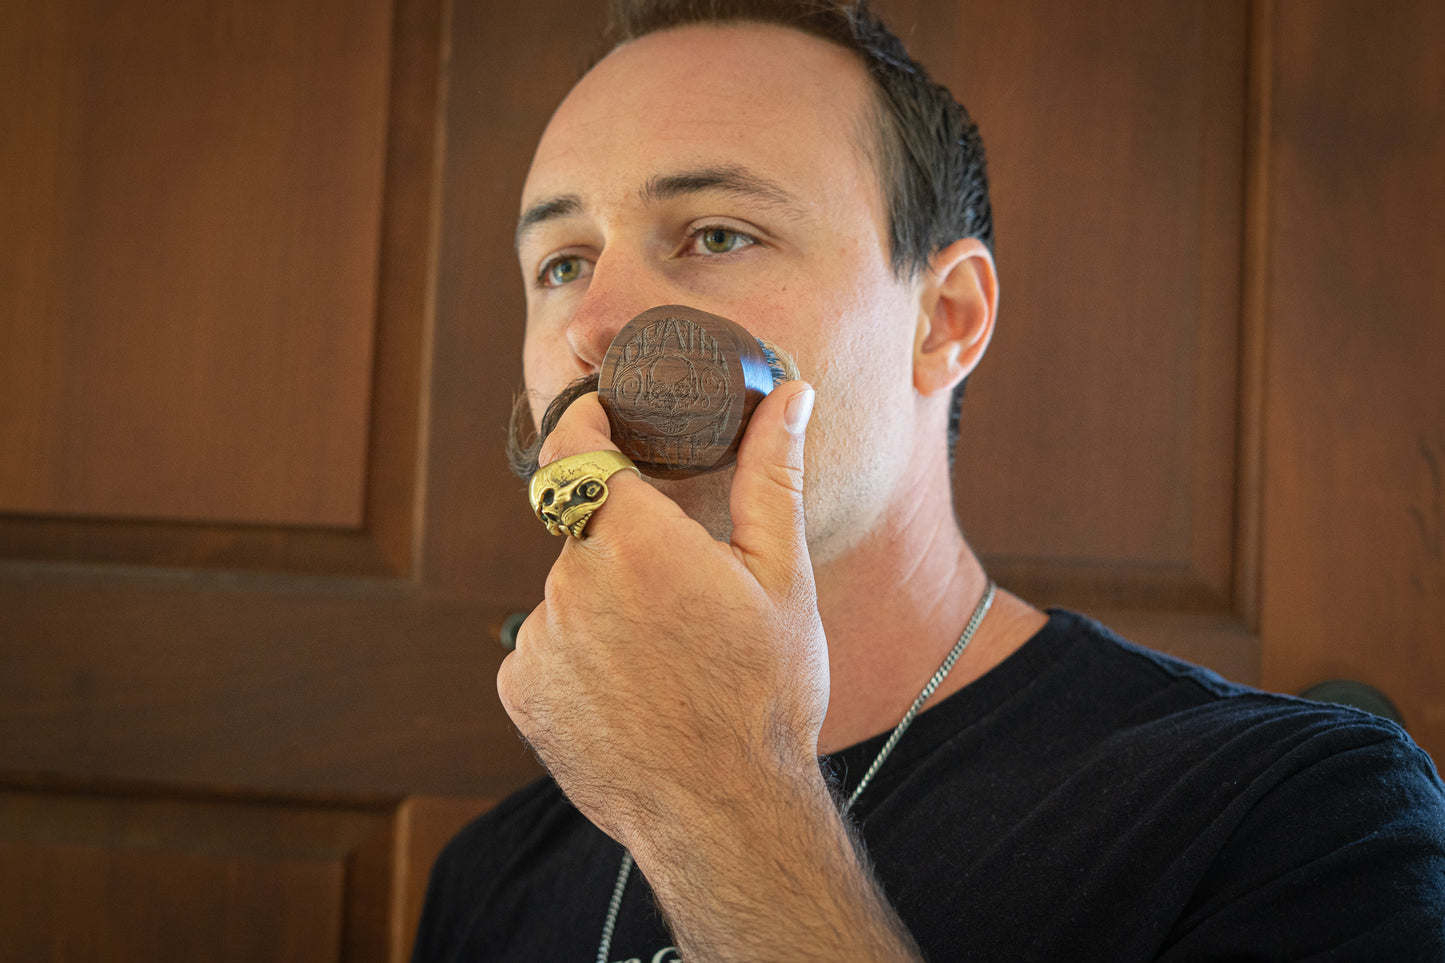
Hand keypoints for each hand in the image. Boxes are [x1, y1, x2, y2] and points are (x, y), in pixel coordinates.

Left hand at [497, 381, 825, 845]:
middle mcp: (572, 581)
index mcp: (637, 539)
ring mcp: (538, 639)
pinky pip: (544, 645)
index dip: (585, 420)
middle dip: (626, 542)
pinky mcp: (521, 689)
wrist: (724, 813)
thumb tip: (790, 397)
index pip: (577, 443)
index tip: (600, 415)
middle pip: (586, 528)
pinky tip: (630, 691)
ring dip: (604, 603)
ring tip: (664, 657)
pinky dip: (578, 654)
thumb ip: (771, 476)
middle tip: (683, 591)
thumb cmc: (764, 695)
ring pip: (567, 590)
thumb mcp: (782, 578)